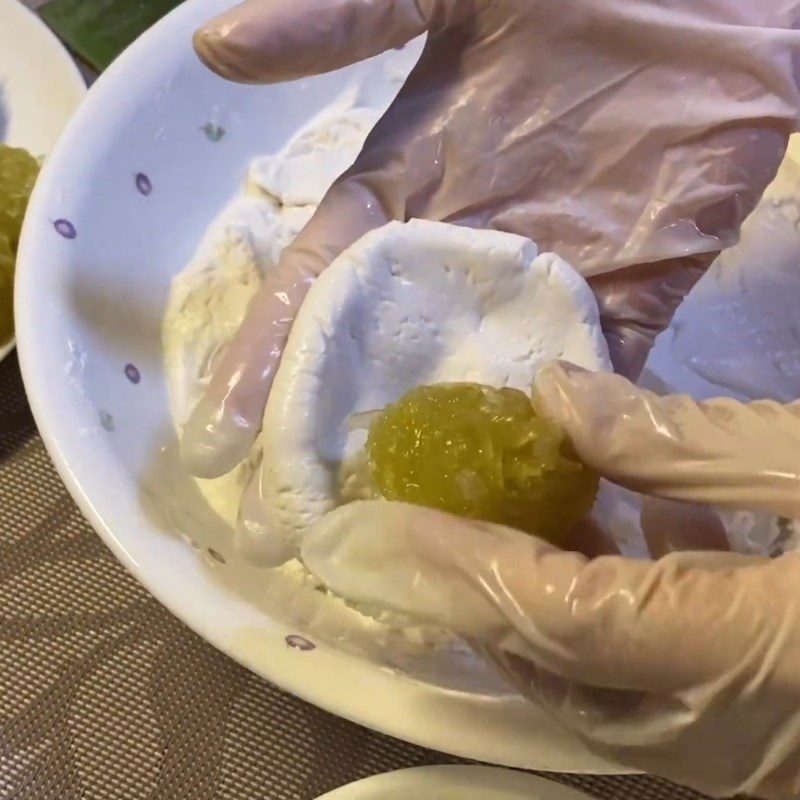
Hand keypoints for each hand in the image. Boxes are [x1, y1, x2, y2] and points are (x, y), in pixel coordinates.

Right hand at [183, 0, 797, 478]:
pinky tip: (530, 508)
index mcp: (402, 200)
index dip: (265, 365)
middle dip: (334, 448)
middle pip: (383, 369)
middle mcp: (458, 264)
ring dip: (440, 467)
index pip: (316, 296)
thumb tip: (215, 45)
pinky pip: (591, 387)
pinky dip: (566, 442)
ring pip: (476, 395)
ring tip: (397, 546)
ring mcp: (542, 291)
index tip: (218, 443)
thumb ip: (342, 23)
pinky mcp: (630, 302)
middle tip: (283, 529)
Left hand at [302, 362, 799, 797]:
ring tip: (499, 515)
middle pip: (548, 665)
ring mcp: (732, 752)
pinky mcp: (748, 738)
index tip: (366, 528)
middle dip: (472, 591)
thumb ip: (680, 442)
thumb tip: (554, 396)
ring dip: (525, 603)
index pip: (547, 614)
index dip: (451, 566)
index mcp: (744, 658)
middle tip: (423, 514)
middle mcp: (719, 733)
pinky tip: (605, 540)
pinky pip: (636, 686)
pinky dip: (593, 616)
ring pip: (582, 686)